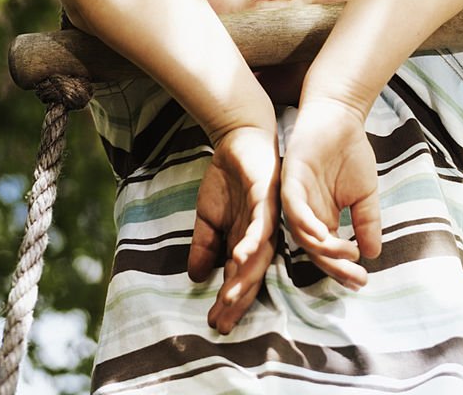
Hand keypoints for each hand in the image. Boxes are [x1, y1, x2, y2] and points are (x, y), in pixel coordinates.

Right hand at [188, 126, 278, 333]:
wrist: (239, 139)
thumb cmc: (228, 179)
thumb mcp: (209, 217)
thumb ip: (205, 244)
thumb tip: (194, 276)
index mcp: (249, 242)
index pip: (239, 277)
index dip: (230, 301)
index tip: (216, 324)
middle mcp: (263, 235)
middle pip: (253, 273)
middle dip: (238, 299)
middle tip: (222, 323)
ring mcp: (268, 217)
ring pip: (259, 254)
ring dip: (245, 277)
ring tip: (229, 299)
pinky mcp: (268, 198)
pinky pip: (262, 224)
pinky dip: (251, 242)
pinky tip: (239, 258)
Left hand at [280, 98, 382, 288]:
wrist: (341, 115)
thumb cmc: (351, 152)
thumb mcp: (365, 194)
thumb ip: (367, 222)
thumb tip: (374, 254)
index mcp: (321, 218)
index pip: (329, 253)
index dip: (343, 269)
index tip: (363, 281)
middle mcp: (305, 212)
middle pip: (313, 249)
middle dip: (334, 266)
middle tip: (355, 276)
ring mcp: (295, 196)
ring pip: (301, 232)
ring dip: (322, 247)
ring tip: (346, 255)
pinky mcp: (290, 177)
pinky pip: (292, 206)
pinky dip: (304, 221)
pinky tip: (321, 234)